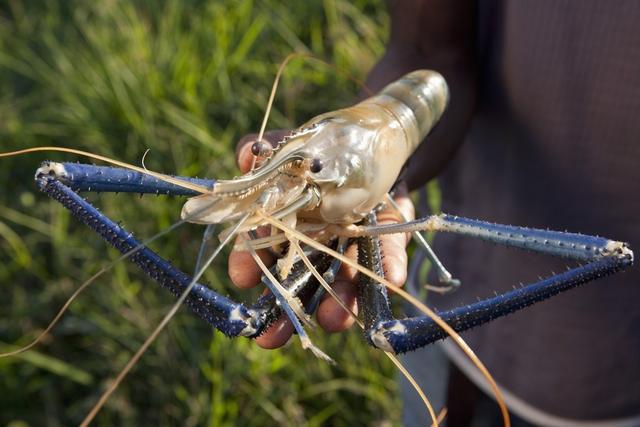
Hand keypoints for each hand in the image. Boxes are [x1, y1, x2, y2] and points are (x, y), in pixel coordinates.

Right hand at [230, 131, 414, 347]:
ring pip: (344, 281)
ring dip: (339, 302)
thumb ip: (268, 150)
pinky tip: (391, 279)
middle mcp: (320, 244)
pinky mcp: (389, 239)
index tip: (243, 278)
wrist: (378, 139)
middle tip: (270, 337)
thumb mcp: (293, 143)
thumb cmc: (325, 146)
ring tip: (331, 319)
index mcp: (289, 225)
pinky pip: (390, 255)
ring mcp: (354, 246)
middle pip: (301, 284)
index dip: (250, 265)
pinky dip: (391, 265)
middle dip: (285, 311)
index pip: (263, 251)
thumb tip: (247, 156)